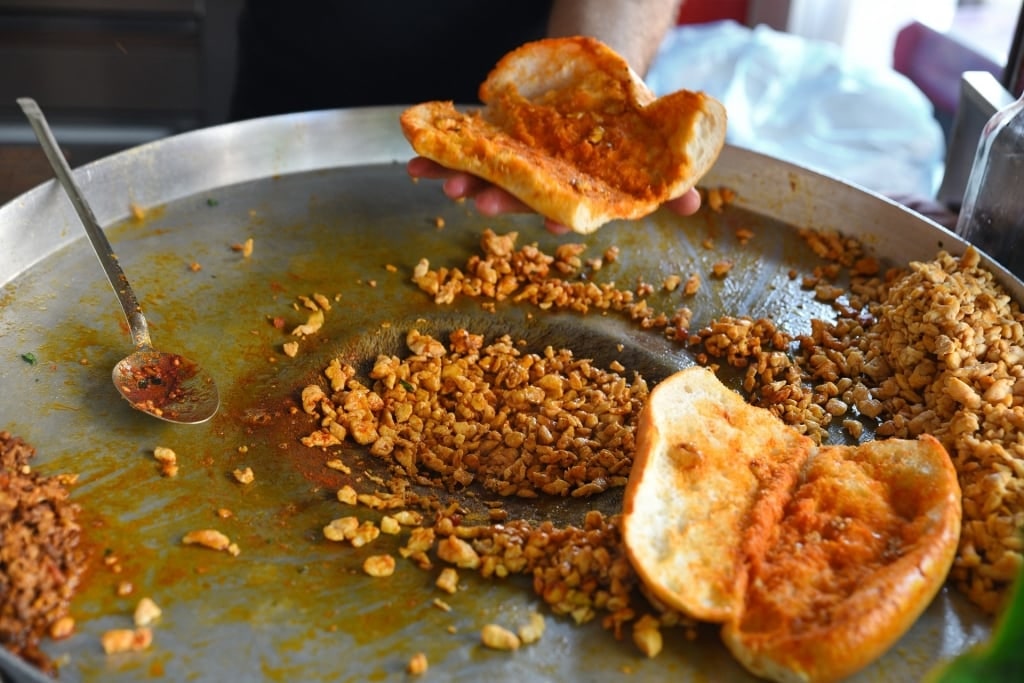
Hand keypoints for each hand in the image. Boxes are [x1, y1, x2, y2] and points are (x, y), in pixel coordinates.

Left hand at [406, 156, 701, 233]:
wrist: (600, 91)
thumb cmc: (628, 130)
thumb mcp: (653, 150)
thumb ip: (670, 182)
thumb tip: (695, 205)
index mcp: (576, 194)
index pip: (568, 211)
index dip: (558, 218)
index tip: (551, 225)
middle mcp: (542, 187)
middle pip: (520, 198)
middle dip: (503, 201)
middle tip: (486, 205)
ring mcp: (515, 166)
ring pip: (488, 178)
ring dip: (465, 182)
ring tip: (446, 185)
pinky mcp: (496, 142)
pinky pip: (464, 148)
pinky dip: (440, 155)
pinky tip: (414, 162)